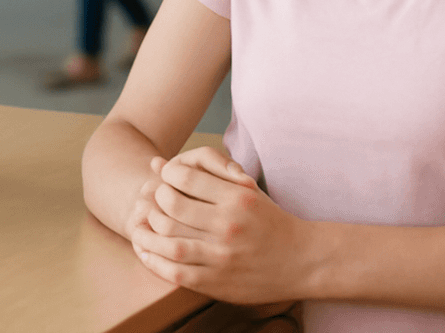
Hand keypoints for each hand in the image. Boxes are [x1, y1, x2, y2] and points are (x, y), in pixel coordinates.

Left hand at [130, 148, 305, 306]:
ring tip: (141, 228)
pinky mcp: (218, 282)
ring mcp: (222, 256)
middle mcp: (228, 225)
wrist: (303, 260)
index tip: (164, 180)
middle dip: (154, 202)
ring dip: (147, 234)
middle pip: (171, 208)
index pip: (184, 179)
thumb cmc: (270, 221)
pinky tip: (148, 254)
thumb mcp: (244, 191)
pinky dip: (155, 262)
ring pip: (169, 241)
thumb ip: (203, 176)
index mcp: (235, 198)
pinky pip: (176, 272)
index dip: (165, 176)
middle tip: (152, 203)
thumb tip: (156, 162)